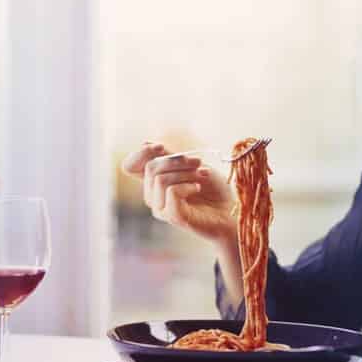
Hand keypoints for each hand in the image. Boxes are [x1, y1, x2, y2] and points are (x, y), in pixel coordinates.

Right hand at [120, 143, 236, 244]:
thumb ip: (168, 157)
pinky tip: (198, 188)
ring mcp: (161, 208)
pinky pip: (171, 192)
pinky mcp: (173, 217)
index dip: (141, 154)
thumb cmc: (213, 189)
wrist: (232, 211)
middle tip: (198, 162)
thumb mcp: (190, 166)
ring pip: (160, 179)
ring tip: (203, 176)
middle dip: (177, 160)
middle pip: (150, 167)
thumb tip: (145, 143)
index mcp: (153, 182)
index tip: (160, 147)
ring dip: (186, 173)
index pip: (129, 166)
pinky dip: (188, 185)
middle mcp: (153, 196)